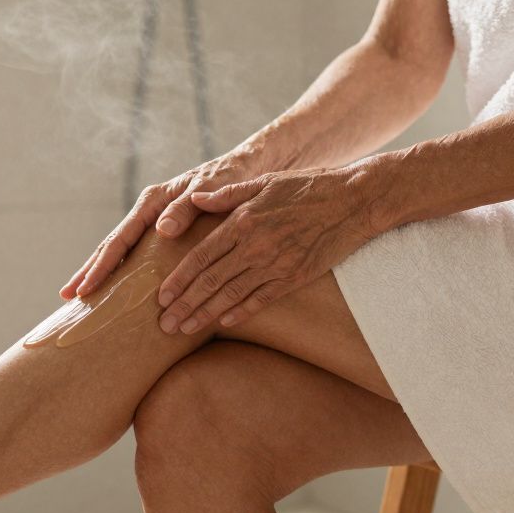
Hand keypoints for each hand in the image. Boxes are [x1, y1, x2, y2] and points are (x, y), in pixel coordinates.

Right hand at [60, 152, 259, 298]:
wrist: (245, 169)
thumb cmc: (229, 178)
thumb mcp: (212, 189)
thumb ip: (187, 207)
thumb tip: (162, 229)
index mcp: (153, 201)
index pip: (120, 238)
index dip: (102, 265)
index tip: (87, 288)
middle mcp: (148, 211)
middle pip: (111, 245)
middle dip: (89, 271)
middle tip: (67, 296)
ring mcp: (153, 222)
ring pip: (120, 251)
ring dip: (100, 272)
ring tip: (80, 297)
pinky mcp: (163, 232)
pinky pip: (137, 254)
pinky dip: (122, 271)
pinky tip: (114, 289)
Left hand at [155, 166, 386, 333]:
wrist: (353, 201)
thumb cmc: (305, 187)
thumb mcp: (262, 182)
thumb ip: (225, 195)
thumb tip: (192, 200)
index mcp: (242, 222)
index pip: (201, 256)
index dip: (179, 279)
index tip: (160, 296)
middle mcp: (256, 246)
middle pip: (210, 281)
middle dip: (184, 304)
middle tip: (163, 324)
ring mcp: (276, 264)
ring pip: (232, 295)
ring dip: (205, 314)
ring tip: (183, 330)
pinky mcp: (295, 277)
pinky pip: (262, 300)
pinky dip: (241, 313)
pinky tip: (223, 324)